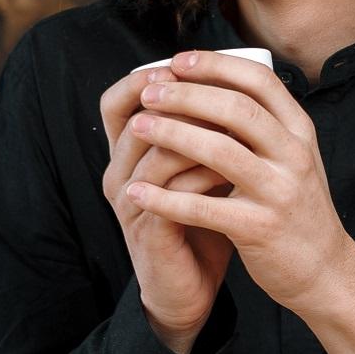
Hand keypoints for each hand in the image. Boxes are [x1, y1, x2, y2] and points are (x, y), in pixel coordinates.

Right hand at [99, 64, 235, 352]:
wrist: (187, 291)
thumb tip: (237, 83)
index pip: (117, 102)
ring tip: (236, 127)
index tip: (188, 62)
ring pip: (153, 153)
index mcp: (126, 157)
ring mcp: (129, 206)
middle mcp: (118, 176)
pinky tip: (231, 171)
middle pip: (134, 119)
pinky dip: (201, 177)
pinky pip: (169, 195)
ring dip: (197, 136)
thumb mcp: (198, 172)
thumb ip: (204, 134)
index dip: (146, 77)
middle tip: (220, 87)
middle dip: (179, 100)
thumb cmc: (197, 226)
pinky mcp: (148, 234)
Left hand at [122, 49, 350, 313]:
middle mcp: (294, 155)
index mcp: (300, 130)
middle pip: (237, 109)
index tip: (178, 61)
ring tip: (138, 127)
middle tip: (149, 92)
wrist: (324, 270)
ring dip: (173, 134)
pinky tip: (138, 192)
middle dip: (187, 95)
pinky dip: (166, 199)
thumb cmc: (295, 207)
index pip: (259, 81)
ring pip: (220, 152)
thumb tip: (210, 83)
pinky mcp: (260, 229)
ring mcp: (279, 192)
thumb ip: (262, 124)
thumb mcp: (292, 157)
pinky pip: (205, 207)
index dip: (216, 65)